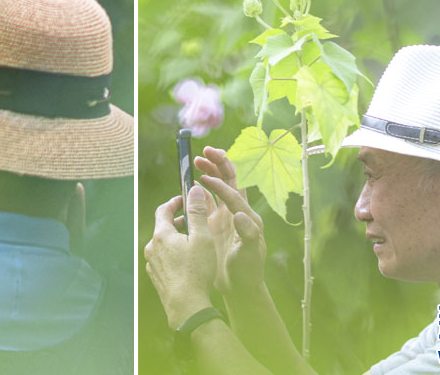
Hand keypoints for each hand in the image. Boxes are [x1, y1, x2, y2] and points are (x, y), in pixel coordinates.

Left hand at [144, 185, 216, 328]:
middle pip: (163, 227)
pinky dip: (174, 254)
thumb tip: (194, 191)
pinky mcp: (156, 276)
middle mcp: (152, 247)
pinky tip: (188, 262)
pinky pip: (164, 258)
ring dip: (177, 239)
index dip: (175, 202)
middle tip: (195, 222)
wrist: (186, 306)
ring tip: (194, 243)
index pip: (163, 209)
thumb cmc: (196, 272)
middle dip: (179, 222)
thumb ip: (197, 213)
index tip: (186, 199)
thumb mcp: (202, 238)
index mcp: (161, 235)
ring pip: (164, 244)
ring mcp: (152, 263)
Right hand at [195, 146, 265, 296]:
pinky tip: (189, 187)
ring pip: (216, 188)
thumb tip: (240, 215)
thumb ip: (248, 234)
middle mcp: (236, 211)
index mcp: (246, 215)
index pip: (232, 192)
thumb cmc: (248, 271)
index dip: (219, 183)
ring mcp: (224, 217)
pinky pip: (206, 202)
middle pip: (229, 180)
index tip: (203, 177)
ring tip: (196, 162)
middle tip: (203, 152)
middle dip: (217, 164)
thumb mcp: (249, 254)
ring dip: (208, 173)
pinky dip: (199, 192)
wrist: (240, 286)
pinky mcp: (214, 225)